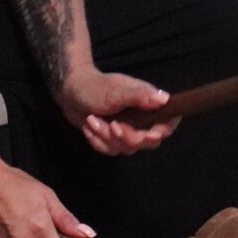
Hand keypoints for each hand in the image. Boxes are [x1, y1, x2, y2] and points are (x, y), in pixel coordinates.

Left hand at [58, 66, 177, 155]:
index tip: (150, 134)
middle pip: (147, 142)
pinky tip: (90, 126)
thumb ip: (140, 96)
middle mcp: (141, 119)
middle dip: (127, 136)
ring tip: (92, 120)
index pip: (167, 123)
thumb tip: (164, 99)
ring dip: (106, 137)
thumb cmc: (94, 87)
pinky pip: (110, 150)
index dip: (161, 131)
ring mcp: (128, 131)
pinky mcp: (114, 139)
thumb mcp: (116, 90)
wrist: (70, 92)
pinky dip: (97, 141)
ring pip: (126, 148)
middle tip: (112, 125)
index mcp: (148, 104)